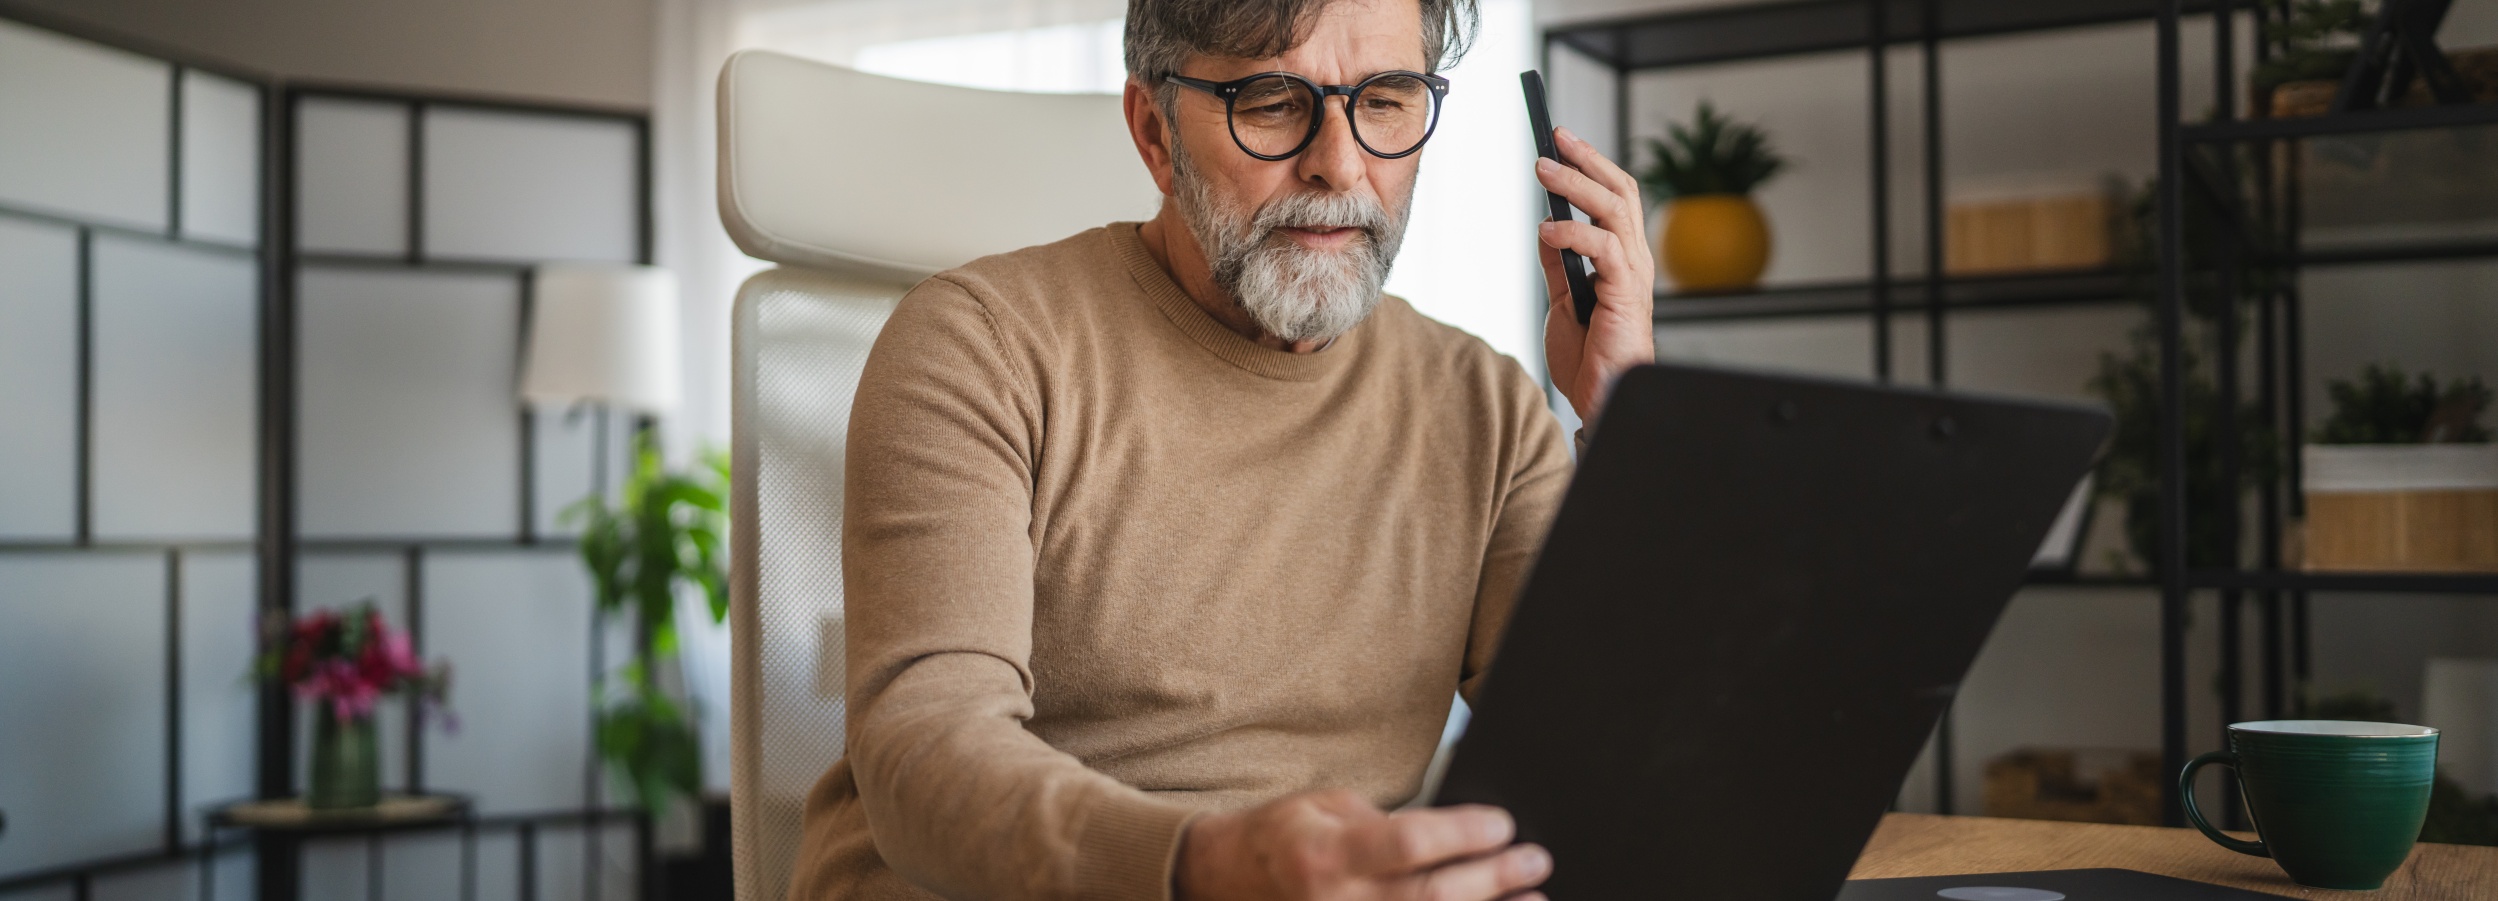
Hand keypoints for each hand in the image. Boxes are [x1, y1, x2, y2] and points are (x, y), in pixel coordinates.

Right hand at [1175, 790, 1551, 900]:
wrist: (1228, 882)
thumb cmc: (1285, 836)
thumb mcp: (1328, 807)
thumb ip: (1387, 824)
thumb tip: (1453, 838)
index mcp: (1327, 852)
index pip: (1408, 844)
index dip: (1461, 835)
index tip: (1502, 823)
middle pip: (1431, 896)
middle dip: (1493, 878)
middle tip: (1535, 859)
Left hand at [1536, 126, 1656, 424]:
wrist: (1602, 398)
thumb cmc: (1589, 357)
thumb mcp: (1563, 301)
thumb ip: (1559, 265)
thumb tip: (1545, 227)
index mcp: (1622, 259)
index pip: (1614, 198)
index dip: (1591, 166)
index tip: (1561, 142)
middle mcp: (1634, 259)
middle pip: (1619, 192)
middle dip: (1587, 161)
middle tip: (1553, 140)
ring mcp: (1633, 274)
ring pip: (1613, 210)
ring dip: (1575, 186)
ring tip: (1542, 170)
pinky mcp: (1626, 292)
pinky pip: (1604, 248)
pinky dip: (1573, 234)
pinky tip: (1546, 231)